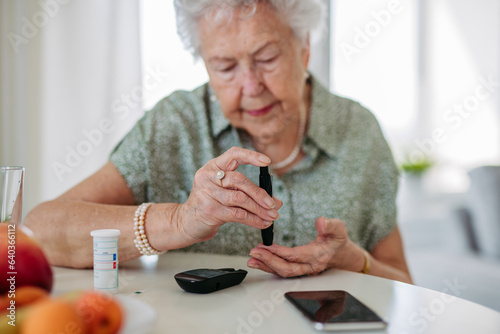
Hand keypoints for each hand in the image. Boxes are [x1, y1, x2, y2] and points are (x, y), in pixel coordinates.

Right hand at [176, 146, 282, 244]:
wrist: (186, 222)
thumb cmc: (210, 204)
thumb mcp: (225, 192)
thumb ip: (247, 192)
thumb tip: (276, 201)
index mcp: (213, 167)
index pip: (234, 154)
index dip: (251, 156)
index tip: (267, 162)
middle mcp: (208, 177)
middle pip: (240, 180)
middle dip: (260, 193)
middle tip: (273, 204)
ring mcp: (207, 193)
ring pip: (240, 199)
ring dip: (259, 209)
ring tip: (272, 216)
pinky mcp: (210, 210)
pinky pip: (237, 214)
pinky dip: (253, 220)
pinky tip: (262, 223)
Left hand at [247, 217, 362, 276]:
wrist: (341, 253)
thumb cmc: (337, 240)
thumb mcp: (339, 229)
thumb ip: (330, 225)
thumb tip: (320, 221)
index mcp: (318, 256)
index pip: (296, 256)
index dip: (280, 252)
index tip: (266, 246)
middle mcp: (310, 267)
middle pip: (287, 269)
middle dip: (269, 261)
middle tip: (254, 253)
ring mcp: (303, 270)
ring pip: (282, 272)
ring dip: (266, 266)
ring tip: (252, 259)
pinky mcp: (298, 269)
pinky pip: (282, 270)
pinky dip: (269, 266)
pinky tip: (259, 261)